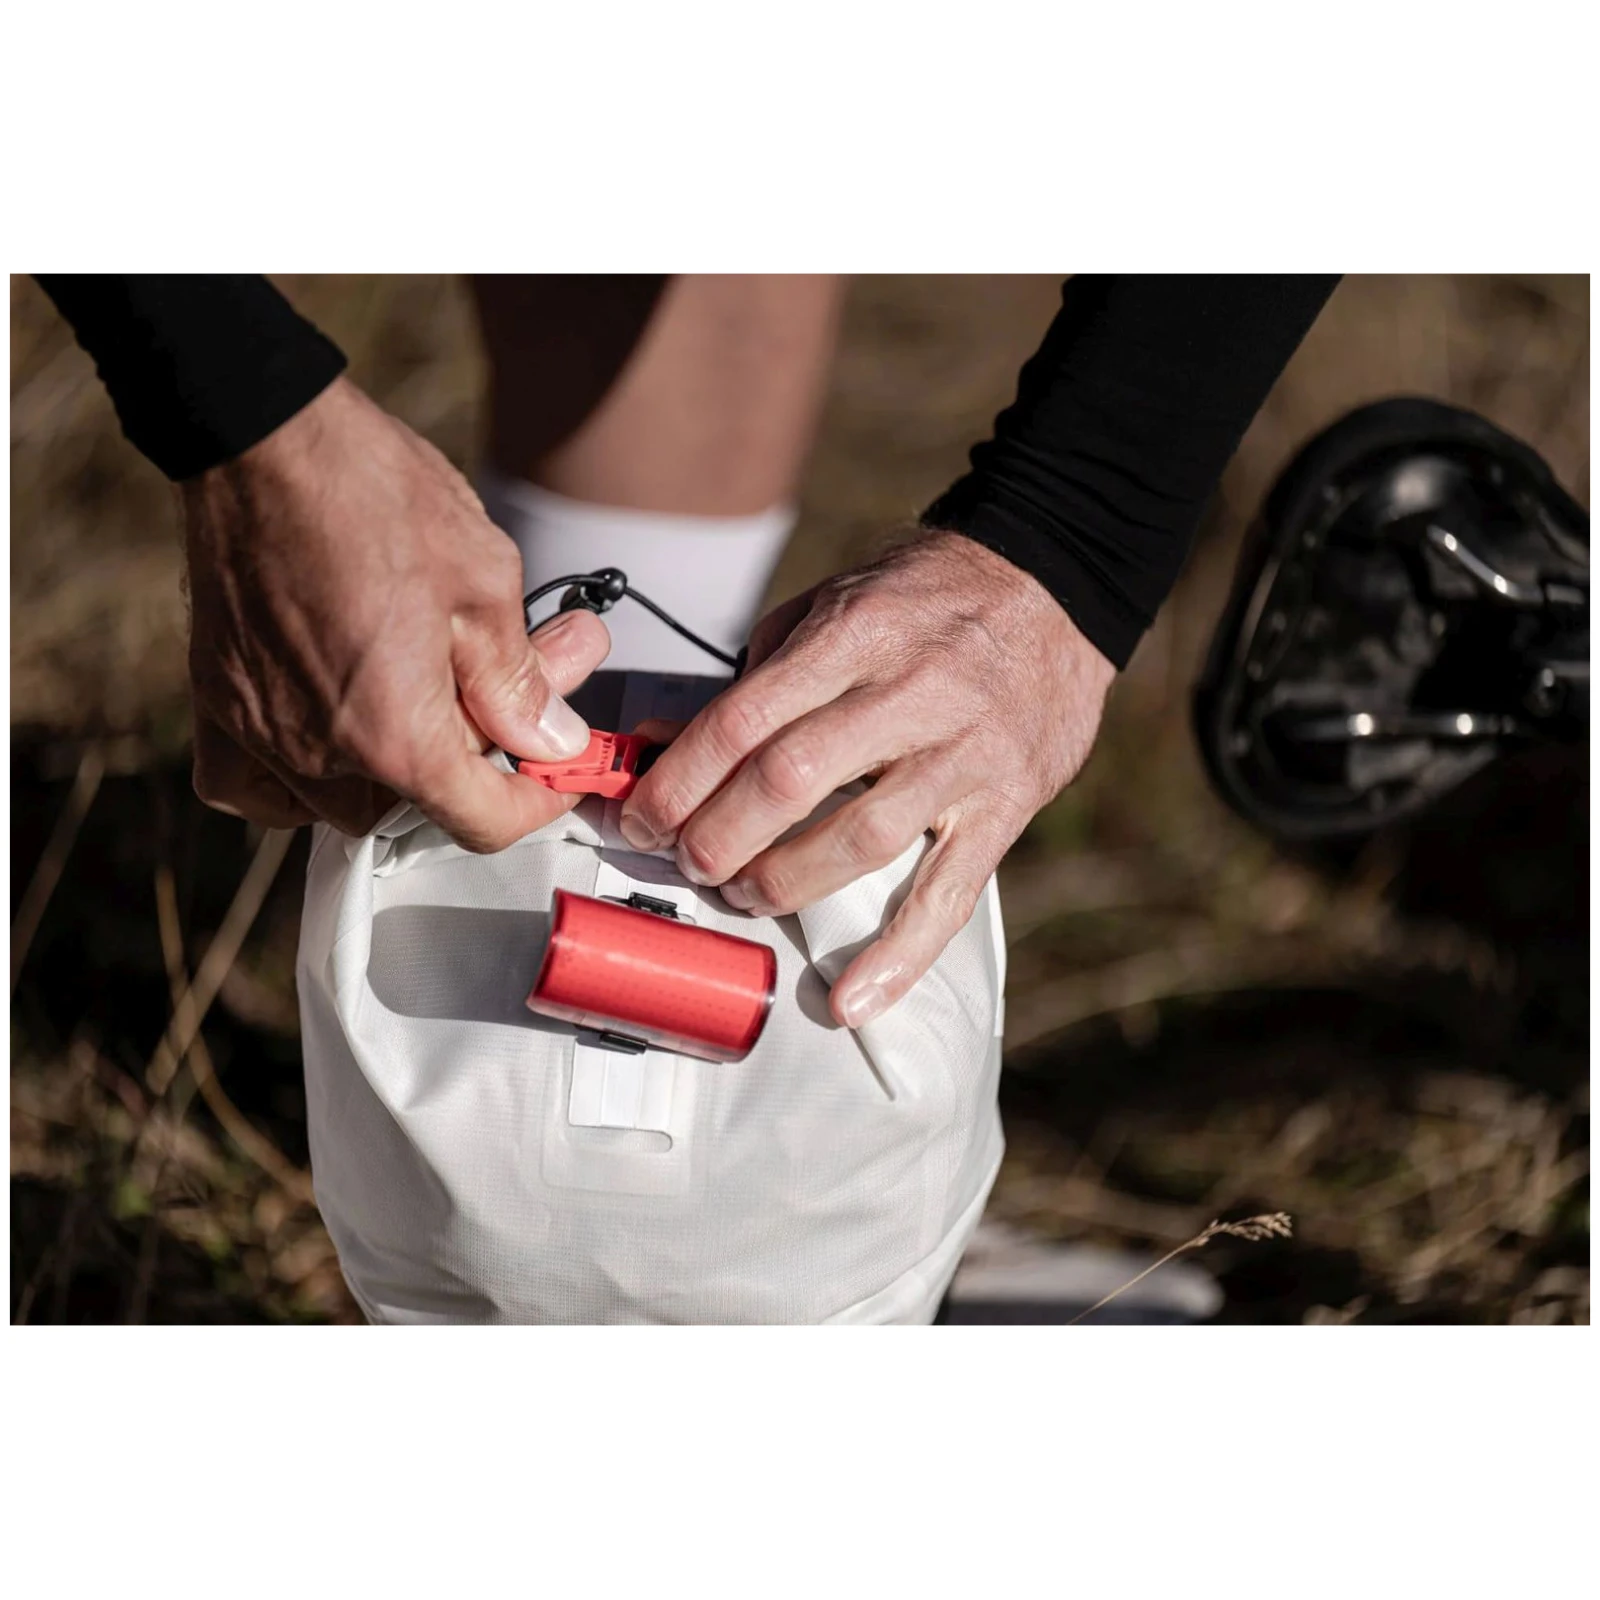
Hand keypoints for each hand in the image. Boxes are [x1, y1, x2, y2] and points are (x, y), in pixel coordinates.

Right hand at [183, 377, 609, 849]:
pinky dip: (300, 780)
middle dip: (476, 754)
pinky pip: (255, 785)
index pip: (481, 819)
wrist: (263, 435)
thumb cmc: (371, 494)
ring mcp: (259, 733)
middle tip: (519, 679)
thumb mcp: (483, 582)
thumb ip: (517, 681)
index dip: (535, 800)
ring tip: (436, 691)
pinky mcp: (216, 704)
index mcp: (394, 737)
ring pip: (344, 803)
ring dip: (399, 768)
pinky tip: (338, 734)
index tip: (558, 766)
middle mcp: (318, 754)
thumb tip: (547, 740)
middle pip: (417, 808)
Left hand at [618, 531, 1115, 1025]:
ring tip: (741, 896)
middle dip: (716, 838)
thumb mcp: (831, 603)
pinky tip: (850, 1000)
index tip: (638, 818)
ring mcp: (963, 755)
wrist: (1053, 585)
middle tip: (684, 862)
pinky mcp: (1006, 806)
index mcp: (854, 636)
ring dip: (781, 884)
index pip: (743, 721)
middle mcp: (910, 693)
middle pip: (788, 782)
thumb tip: (659, 740)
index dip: (678, 781)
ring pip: (858, 841)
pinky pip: (950, 893)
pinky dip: (899, 956)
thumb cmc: (923, 598)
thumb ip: (754, 674)